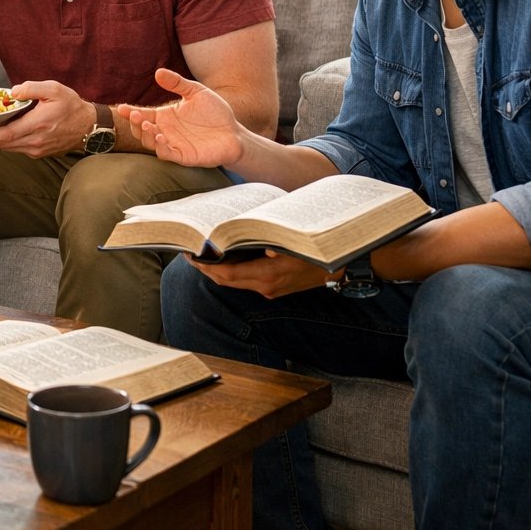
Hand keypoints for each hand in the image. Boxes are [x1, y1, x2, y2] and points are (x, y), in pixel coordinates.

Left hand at [0, 80, 92, 158]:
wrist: (90, 126)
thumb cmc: (72, 106)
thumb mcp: (54, 89)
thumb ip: (32, 88)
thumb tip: (13, 92)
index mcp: (37, 124)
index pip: (5, 134)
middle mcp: (35, 140)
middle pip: (2, 144)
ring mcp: (37, 149)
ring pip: (8, 148)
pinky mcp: (39, 153)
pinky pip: (17, 149)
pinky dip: (5, 143)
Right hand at [119, 68, 247, 167]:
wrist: (234, 132)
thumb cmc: (215, 112)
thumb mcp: (196, 92)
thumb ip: (177, 83)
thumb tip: (158, 72)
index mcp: (165, 116)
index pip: (143, 114)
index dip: (131, 112)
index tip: (122, 108)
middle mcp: (165, 131)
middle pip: (141, 130)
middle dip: (136, 124)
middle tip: (136, 115)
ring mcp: (173, 144)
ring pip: (151, 143)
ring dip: (146, 135)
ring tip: (148, 125)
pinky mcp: (184, 156)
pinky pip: (167, 154)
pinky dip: (160, 147)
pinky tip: (161, 137)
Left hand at [187, 250, 336, 298]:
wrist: (342, 266)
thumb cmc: (316, 249)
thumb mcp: (294, 240)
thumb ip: (270, 240)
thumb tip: (249, 240)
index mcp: (268, 275)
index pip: (226, 273)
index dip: (205, 264)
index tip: (190, 252)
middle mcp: (265, 286)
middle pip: (225, 280)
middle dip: (205, 267)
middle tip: (188, 250)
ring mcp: (269, 289)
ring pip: (233, 282)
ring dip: (216, 270)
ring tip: (201, 253)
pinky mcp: (273, 287)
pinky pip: (244, 281)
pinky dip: (230, 270)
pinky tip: (224, 257)